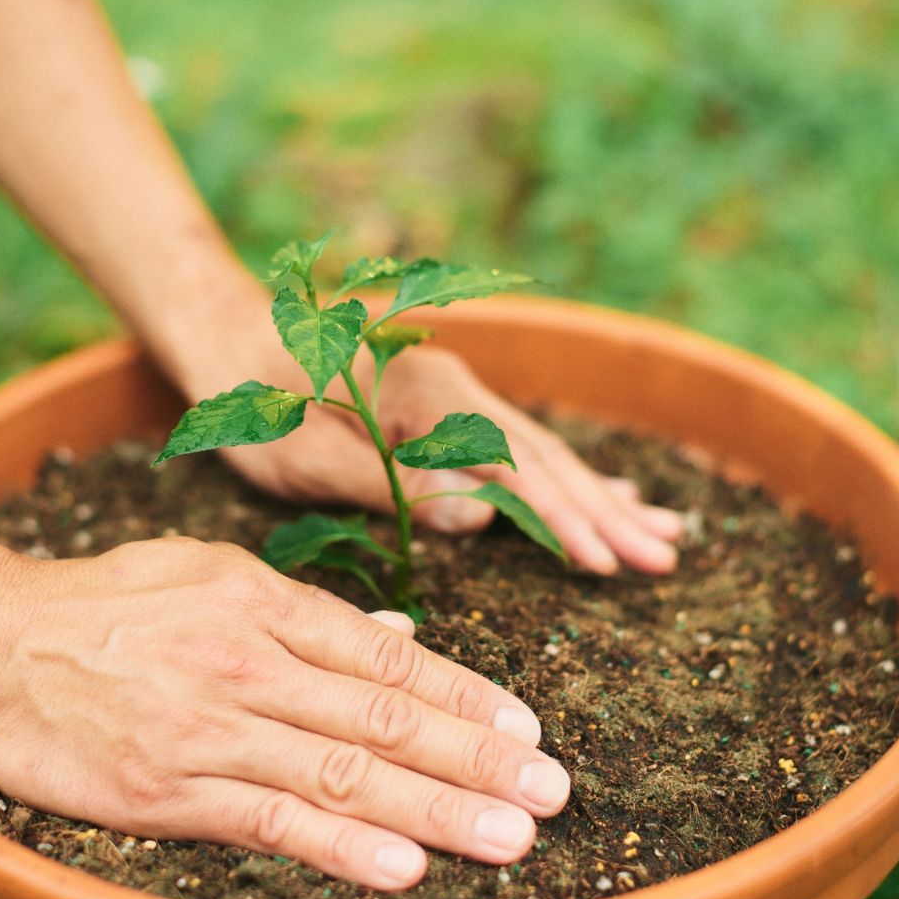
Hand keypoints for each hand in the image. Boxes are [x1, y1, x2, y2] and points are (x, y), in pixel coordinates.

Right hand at [0, 539, 569, 888]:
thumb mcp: (215, 575)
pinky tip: (404, 866)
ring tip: (510, 833)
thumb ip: (310, 612)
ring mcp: (214, 728)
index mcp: (267, 603)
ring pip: (345, 772)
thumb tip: (396, 635)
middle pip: (385, 717)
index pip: (388, 656)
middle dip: (476, 757)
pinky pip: (269, 820)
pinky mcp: (169, 790)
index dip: (465, 693)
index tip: (525, 726)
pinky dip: (340, 846)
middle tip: (550, 788)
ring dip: (436, 808)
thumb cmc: (117, 602)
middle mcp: (253, 663)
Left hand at [202, 334, 683, 575]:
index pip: (514, 466)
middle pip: (547, 457)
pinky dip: (568, 476)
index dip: (563, 517)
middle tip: (666, 555)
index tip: (609, 561)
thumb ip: (391, 484)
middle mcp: (457, 391)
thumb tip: (482, 516)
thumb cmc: (256, 401)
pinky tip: (605, 493)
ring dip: (602, 495)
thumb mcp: (304, 455)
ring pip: (544, 452)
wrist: (232, 337)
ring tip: (662, 530)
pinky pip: (522, 448)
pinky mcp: (451, 411)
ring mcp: (459, 398)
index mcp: (426, 398)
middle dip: (606, 511)